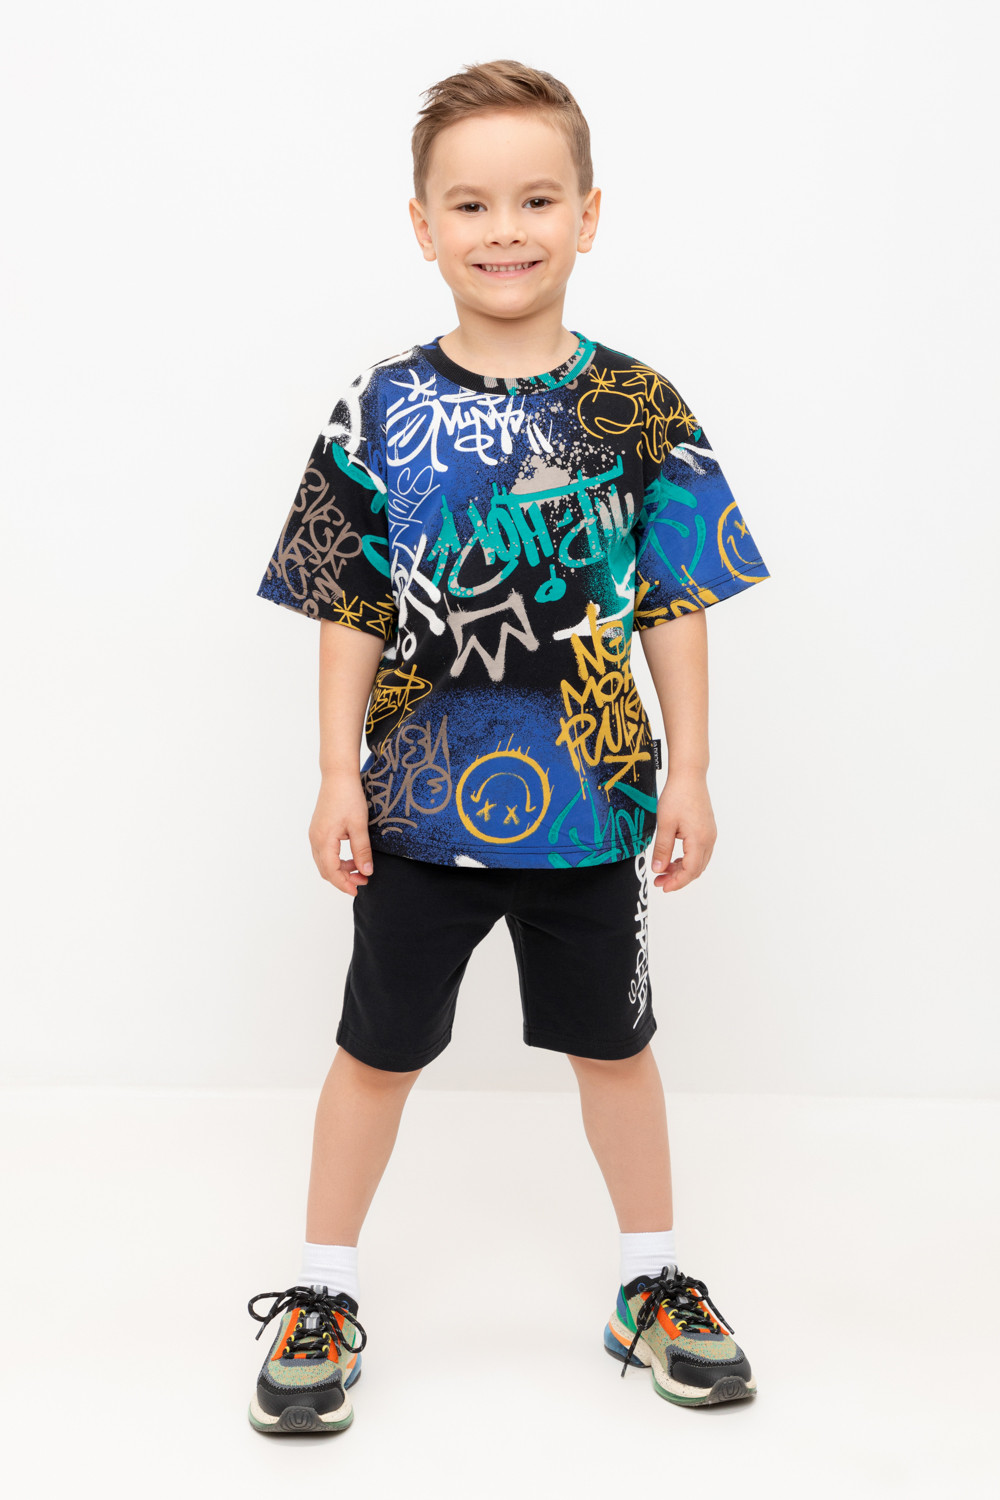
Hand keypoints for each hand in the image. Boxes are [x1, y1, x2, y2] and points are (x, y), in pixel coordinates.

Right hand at [309, 770, 373, 896]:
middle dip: (343, 879)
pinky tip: (352, 857)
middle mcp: (315, 839)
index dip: (344, 884)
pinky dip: (337, 860)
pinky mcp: (319, 830)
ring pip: (325, 862)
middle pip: (325, 870)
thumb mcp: (359, 825)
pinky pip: (325, 852)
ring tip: (360, 870)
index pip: (331, 871)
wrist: (338, 776)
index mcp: (323, 840)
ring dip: (341, 870)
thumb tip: (366, 871)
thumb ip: (362, 850)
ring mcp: (315, 834)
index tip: (358, 890)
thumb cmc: (348, 797)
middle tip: (363, 881)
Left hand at [649, 771, 716, 892]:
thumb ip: (662, 849)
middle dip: (678, 878)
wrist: (689, 776)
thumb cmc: (677, 796)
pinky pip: (700, 852)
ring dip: (682, 869)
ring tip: (663, 869)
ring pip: (699, 862)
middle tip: (660, 880)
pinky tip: (673, 858)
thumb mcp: (664, 824)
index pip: (690, 871)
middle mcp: (709, 839)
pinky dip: (687, 859)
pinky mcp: (707, 830)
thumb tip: (658, 869)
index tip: (662, 886)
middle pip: (696, 869)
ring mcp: (710, 835)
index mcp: (699, 840)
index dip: (676, 882)